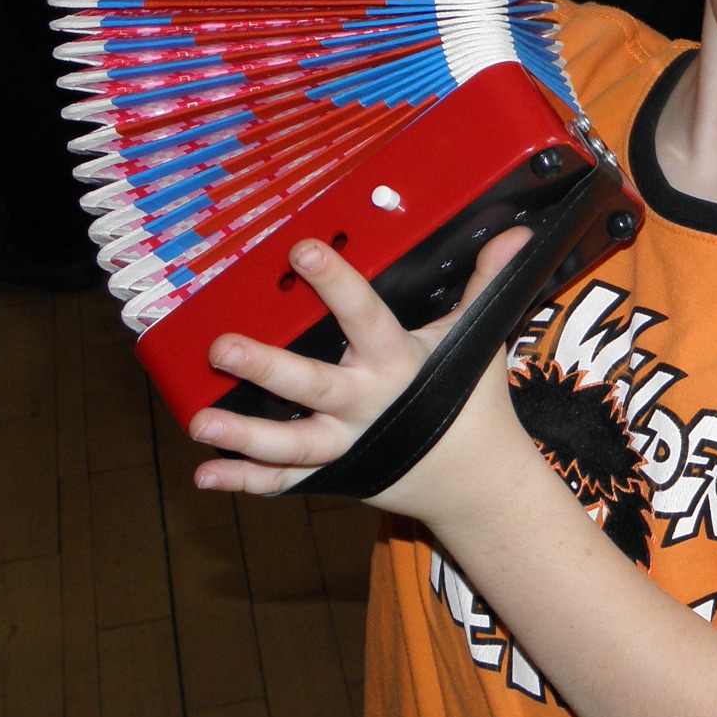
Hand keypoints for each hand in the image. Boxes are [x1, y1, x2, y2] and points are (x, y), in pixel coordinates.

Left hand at [187, 226, 530, 514]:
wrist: (478, 481)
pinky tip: (205, 474)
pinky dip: (246, 480)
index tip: (301, 250)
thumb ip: (486, 283)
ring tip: (199, 422)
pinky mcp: (336, 476)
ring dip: (245, 436)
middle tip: (221, 347)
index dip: (335, 283)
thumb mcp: (476, 338)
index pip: (364, 315)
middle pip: (313, 387)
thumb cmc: (470, 399)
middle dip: (266, 368)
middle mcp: (368, 404)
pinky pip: (286, 482)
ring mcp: (348, 445)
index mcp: (398, 362)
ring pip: (292, 444)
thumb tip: (517, 234)